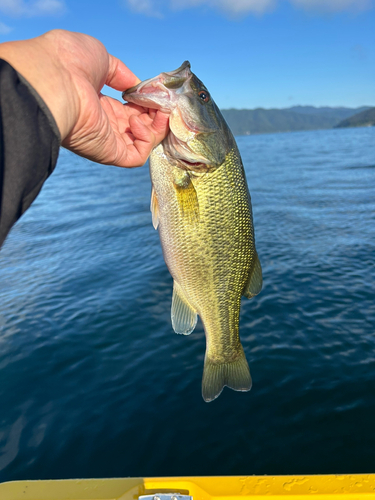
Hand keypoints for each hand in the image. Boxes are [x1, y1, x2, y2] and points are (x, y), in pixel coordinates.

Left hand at [0, 30, 168, 167]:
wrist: (54, 78)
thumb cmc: (69, 62)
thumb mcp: (101, 58)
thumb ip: (121, 73)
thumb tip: (136, 87)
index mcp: (98, 103)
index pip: (129, 108)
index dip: (147, 101)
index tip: (157, 91)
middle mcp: (104, 123)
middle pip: (140, 124)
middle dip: (157, 112)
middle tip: (165, 101)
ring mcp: (108, 140)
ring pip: (143, 141)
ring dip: (158, 126)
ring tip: (161, 110)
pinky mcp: (111, 153)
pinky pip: (138, 155)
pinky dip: (148, 139)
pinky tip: (140, 121)